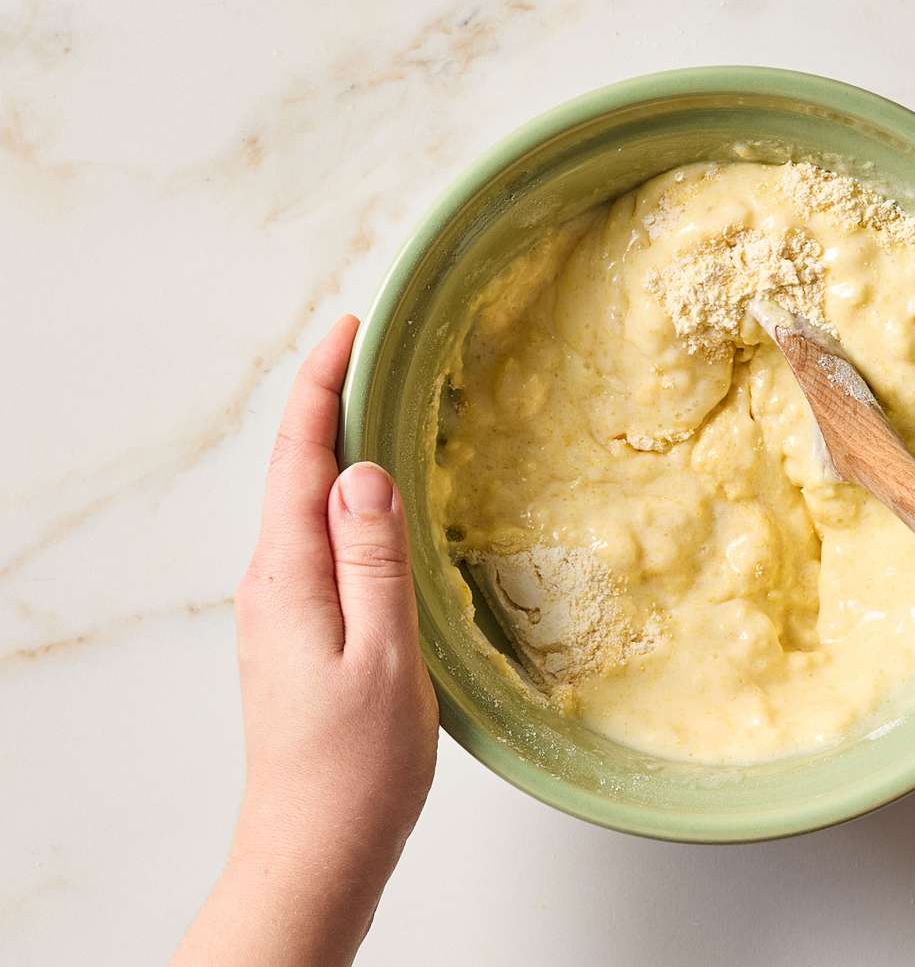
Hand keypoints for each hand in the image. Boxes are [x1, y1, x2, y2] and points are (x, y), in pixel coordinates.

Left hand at [172, 316, 438, 966]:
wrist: (315, 847)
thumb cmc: (355, 765)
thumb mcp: (382, 656)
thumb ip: (373, 560)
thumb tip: (363, 472)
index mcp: (288, 577)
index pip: (300, 459)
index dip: (323, 387)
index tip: (349, 326)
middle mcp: (272, 583)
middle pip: (294, 470)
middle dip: (325, 400)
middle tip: (365, 345)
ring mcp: (280, 609)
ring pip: (306, 505)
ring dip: (335, 447)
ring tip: (374, 400)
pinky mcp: (299, 632)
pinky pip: (319, 541)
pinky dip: (343, 498)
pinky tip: (375, 498)